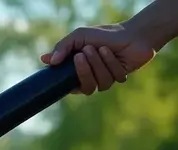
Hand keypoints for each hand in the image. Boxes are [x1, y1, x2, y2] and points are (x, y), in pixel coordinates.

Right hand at [40, 24, 156, 94]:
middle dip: (84, 71)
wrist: (131, 33)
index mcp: (77, 72)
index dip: (64, 82)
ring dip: (100, 64)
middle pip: (84, 89)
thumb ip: (62, 47)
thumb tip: (46, 60)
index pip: (66, 86)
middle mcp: (90, 79)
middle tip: (83, 53)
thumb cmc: (104, 34)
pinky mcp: (119, 79)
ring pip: (100, 84)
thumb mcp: (79, 36)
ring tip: (102, 49)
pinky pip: (114, 78)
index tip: (61, 68)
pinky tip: (114, 52)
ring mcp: (105, 80)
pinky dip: (112, 62)